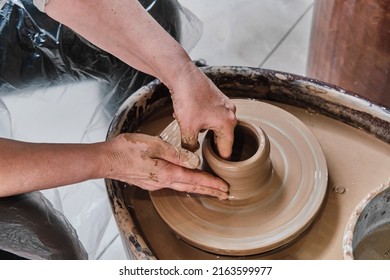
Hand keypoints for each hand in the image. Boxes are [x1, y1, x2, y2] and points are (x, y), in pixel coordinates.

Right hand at [101, 133, 228, 198]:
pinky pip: (172, 184)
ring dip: (198, 188)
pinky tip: (186, 182)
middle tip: (224, 195)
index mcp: (166, 172)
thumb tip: (194, 162)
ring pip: (182, 186)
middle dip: (209, 191)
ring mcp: (155, 183)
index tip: (225, 188)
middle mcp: (163, 181)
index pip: (195, 180)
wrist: (106, 159)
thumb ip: (176, 154)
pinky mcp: (149, 181)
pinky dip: (185, 184)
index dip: (211, 184)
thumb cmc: (127, 149)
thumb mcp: (154, 145)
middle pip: (191, 187)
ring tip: (211, 190)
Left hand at [169, 65, 236, 158]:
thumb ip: (191, 146)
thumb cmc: (188, 99)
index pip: (226, 150)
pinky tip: (188, 115)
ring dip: (202, 130)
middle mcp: (231, 113)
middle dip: (208, 143)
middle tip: (197, 149)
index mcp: (228, 123)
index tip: (211, 166)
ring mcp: (225, 105)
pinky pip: (212, 115)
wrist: (183, 75)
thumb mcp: (187, 128)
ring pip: (215, 126)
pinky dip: (201, 119)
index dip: (218, 160)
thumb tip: (192, 154)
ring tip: (188, 126)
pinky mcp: (217, 98)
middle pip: (222, 138)